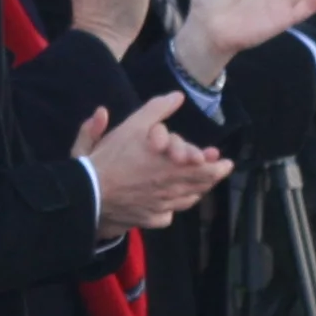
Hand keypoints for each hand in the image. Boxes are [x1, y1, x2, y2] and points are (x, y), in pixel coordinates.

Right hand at [75, 89, 228, 234]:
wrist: (90, 193)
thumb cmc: (110, 158)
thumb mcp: (131, 125)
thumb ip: (156, 110)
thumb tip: (177, 97)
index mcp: (171, 163)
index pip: (203, 167)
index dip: (217, 165)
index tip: (225, 161)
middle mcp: (172, 185)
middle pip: (199, 184)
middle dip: (213, 176)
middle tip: (222, 170)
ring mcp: (162, 205)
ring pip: (186, 200)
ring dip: (197, 191)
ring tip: (202, 186)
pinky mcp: (149, 218)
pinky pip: (167, 216)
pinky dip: (171, 209)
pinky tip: (171, 205)